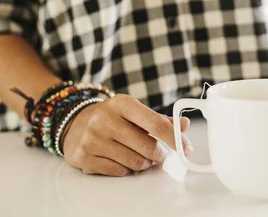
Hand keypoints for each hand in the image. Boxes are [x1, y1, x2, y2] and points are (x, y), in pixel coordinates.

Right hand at [62, 94, 191, 176]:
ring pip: (134, 162)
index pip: (155, 123)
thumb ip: (159, 120)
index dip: (174, 138)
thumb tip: (184, 125)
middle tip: (159, 154)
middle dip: (158, 154)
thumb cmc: (111, 117)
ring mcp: (92, 138)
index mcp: (121, 103)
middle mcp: (105, 118)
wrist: (74, 123)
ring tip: (136, 154)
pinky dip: (124, 169)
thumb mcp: (133, 111)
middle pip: (147, 146)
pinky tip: (118, 158)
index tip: (186, 148)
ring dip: (142, 163)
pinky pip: (118, 172)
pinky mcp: (84, 157)